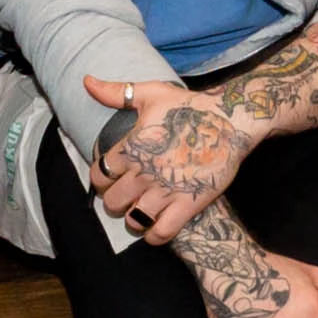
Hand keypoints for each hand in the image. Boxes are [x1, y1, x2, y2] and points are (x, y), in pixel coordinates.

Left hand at [83, 75, 248, 240]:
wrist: (230, 120)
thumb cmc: (189, 106)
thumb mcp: (150, 93)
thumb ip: (116, 92)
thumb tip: (87, 82)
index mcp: (130, 149)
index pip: (99, 176)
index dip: (103, 179)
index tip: (114, 177)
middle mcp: (143, 173)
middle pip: (112, 203)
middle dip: (116, 202)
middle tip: (128, 196)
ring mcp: (165, 191)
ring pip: (133, 221)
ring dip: (134, 220)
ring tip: (142, 212)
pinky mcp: (188, 205)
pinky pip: (161, 233)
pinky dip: (155, 235)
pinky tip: (157, 226)